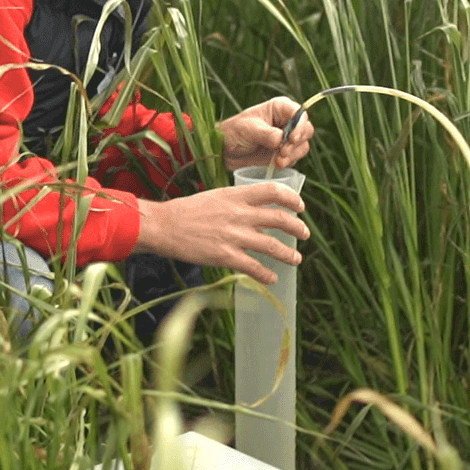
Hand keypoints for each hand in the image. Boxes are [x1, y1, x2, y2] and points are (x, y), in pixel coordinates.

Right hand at [132, 183, 309, 284]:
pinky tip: (272, 278)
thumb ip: (238, 201)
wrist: (164, 226)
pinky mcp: (225, 255)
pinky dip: (266, 274)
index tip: (300, 206)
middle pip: (279, 218)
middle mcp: (239, 213)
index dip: (292, 198)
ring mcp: (233, 235)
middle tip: (304, 234)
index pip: (273, 191)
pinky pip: (253, 267)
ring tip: (296, 259)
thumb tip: (257, 209)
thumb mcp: (216, 196)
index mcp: (236, 195)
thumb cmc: (187, 210)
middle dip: (297, 227)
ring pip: (272, 245)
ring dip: (288, 254)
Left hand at [219, 96, 314, 171]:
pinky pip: (295, 158)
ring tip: (277, 160)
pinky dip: (288, 162)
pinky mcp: (284, 153)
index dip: (299, 126)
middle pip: (306, 130)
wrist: (224, 151)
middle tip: (282, 151)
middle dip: (297, 142)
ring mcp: (287, 138)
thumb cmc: (234, 132)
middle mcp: (286, 122)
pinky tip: (275, 164)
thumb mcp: (249, 129)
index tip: (291, 139)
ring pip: (303, 146)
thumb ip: (267, 134)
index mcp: (279, 108)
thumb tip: (282, 140)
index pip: (300, 114)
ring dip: (292, 155)